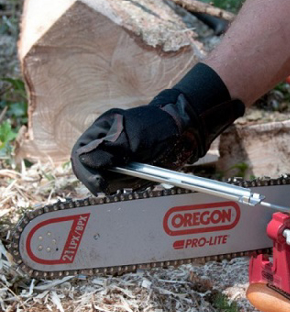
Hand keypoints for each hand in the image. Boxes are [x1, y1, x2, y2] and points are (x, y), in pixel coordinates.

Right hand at [71, 63, 244, 194]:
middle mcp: (106, 142)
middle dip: (110, 178)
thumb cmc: (162, 128)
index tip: (101, 183)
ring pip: (109, 179)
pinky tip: (144, 176)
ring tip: (141, 172)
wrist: (186, 131)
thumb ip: (111, 147)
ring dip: (124, 181)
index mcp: (102, 129)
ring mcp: (117, 155)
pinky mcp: (129, 167)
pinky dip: (133, 183)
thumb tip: (85, 158)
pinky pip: (124, 182)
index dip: (87, 171)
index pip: (81, 153)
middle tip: (126, 182)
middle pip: (93, 170)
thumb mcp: (136, 136)